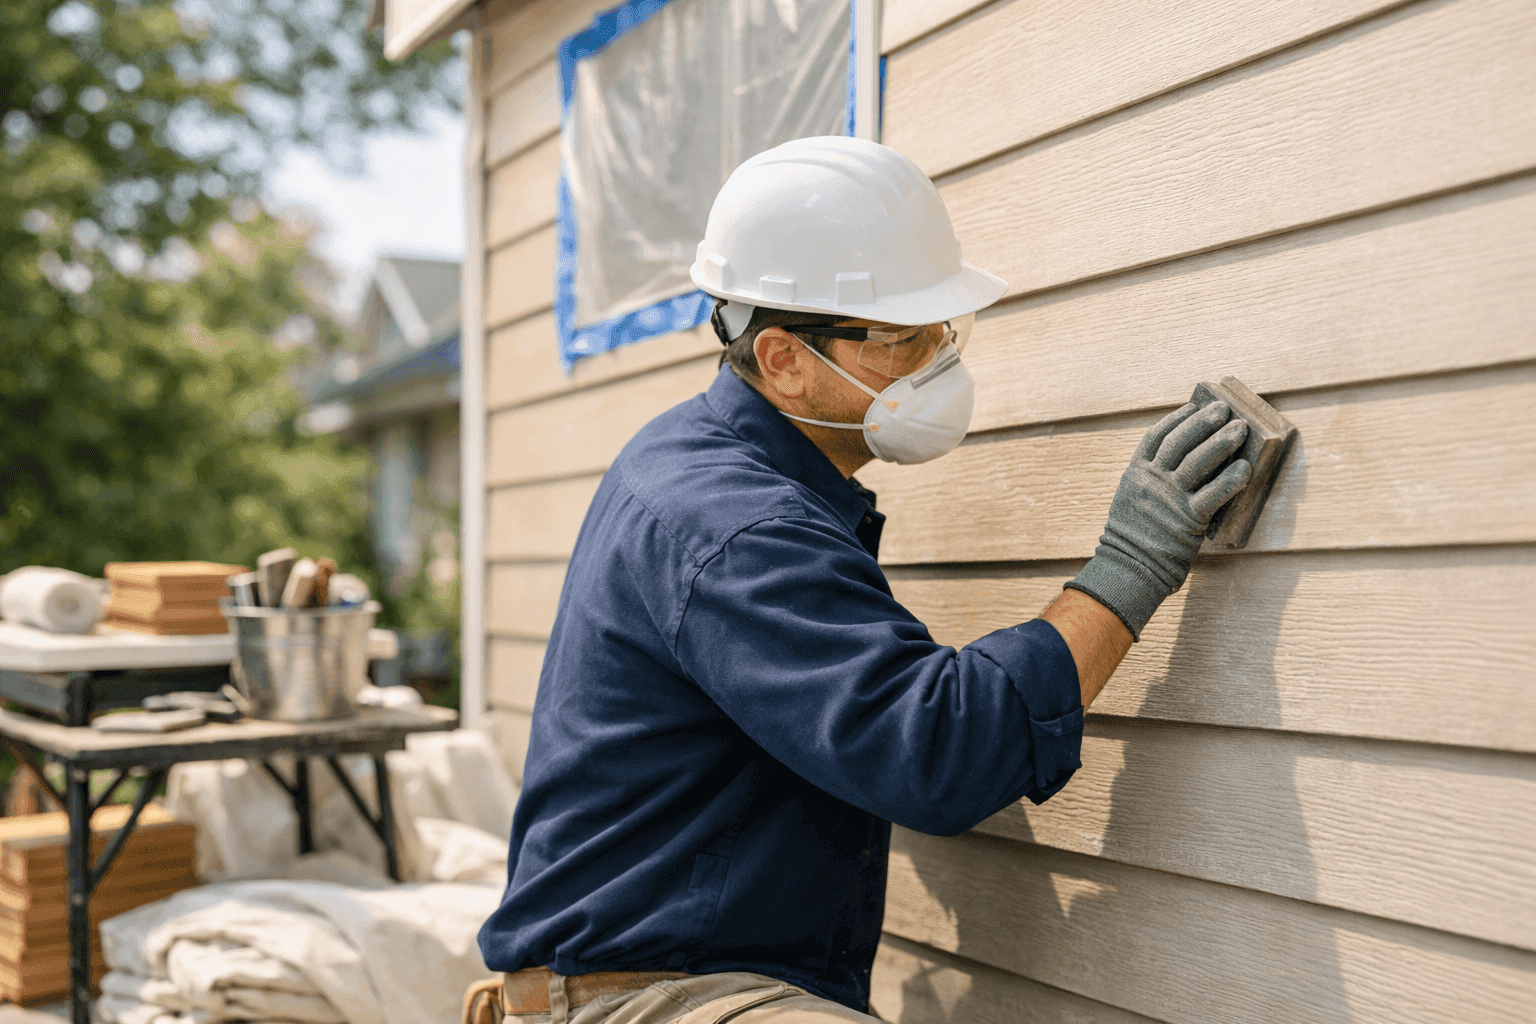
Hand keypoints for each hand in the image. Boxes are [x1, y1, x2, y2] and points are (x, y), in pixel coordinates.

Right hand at [1065, 401, 1250, 639]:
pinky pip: (1213, 494)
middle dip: (1204, 422)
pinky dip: (1231, 479)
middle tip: (1225, 410)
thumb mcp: (1132, 498)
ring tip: (1240, 429)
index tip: (1195, 405)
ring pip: (1198, 462)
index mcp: (1136, 473)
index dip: (1177, 418)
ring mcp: (1169, 499)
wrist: (1129, 568)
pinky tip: (1246, 467)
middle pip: (1180, 442)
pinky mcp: (1187, 520)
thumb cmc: (1135, 534)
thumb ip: (1151, 477)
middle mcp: (1151, 481)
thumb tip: (1185, 456)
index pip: (1157, 436)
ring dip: (1221, 442)